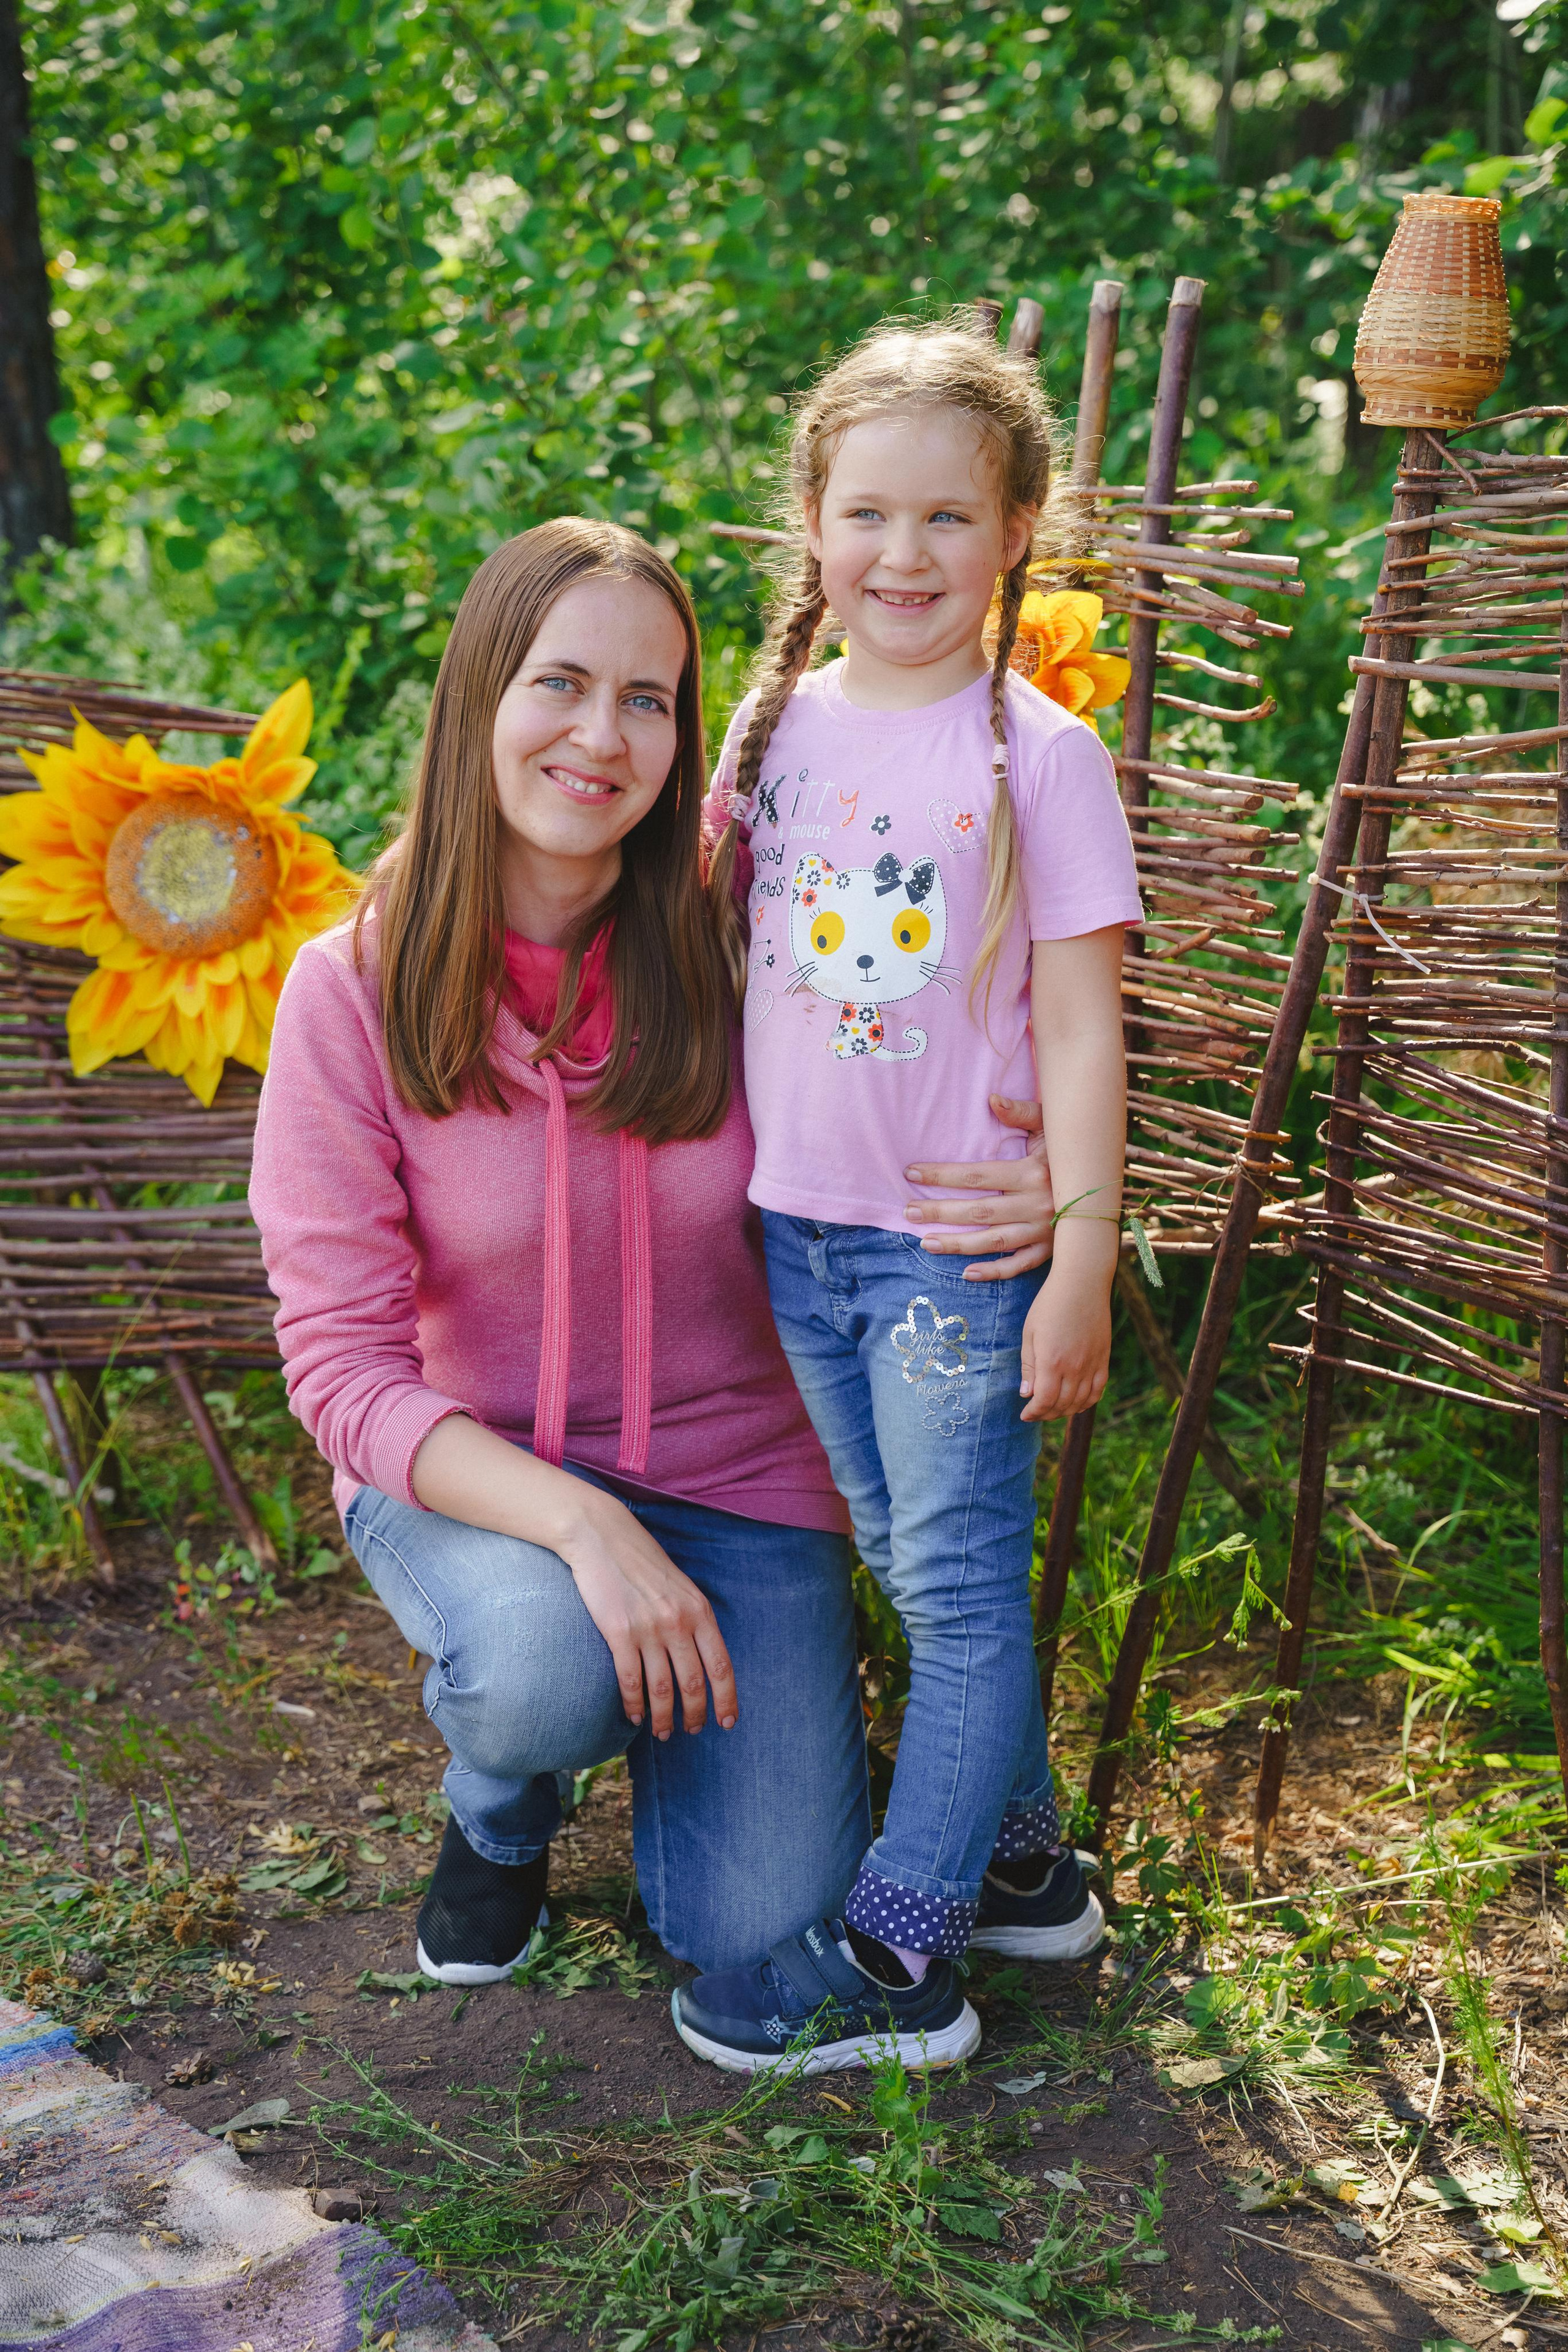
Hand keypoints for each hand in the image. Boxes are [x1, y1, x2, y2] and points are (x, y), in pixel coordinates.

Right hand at [557, 1485, 737, 1739]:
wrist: (602, 1536)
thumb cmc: (641, 1561)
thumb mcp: (680, 1587)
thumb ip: (693, 1619)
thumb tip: (701, 1657)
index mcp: (699, 1610)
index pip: (721, 1666)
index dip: (727, 1699)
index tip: (728, 1722)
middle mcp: (678, 1622)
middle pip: (693, 1683)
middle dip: (695, 1714)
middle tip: (691, 1731)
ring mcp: (648, 1628)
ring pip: (662, 1689)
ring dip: (664, 1718)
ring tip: (663, 1733)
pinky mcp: (618, 1632)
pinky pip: (630, 1680)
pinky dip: (634, 1704)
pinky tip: (634, 1717)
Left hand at [903, 1094, 1054, 1281]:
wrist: (1108, 1185)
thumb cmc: (1072, 1150)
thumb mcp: (1052, 1125)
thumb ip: (1022, 1113)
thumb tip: (991, 1100)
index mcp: (1033, 1173)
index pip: (977, 1175)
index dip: (942, 1175)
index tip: (912, 1173)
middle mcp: (1038, 1205)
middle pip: (979, 1211)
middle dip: (940, 1212)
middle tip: (908, 1211)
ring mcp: (1044, 1232)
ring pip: (993, 1241)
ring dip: (958, 1244)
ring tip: (926, 1242)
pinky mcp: (1051, 1251)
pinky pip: (1020, 1266)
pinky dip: (994, 1271)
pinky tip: (966, 1273)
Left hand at [1019, 1263, 1111, 1422]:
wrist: (1082, 1283)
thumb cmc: (1049, 1304)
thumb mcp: (1030, 1333)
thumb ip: (1029, 1366)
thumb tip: (1027, 1394)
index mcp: (1051, 1362)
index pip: (1044, 1401)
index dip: (1034, 1413)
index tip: (1025, 1415)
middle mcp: (1074, 1367)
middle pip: (1062, 1405)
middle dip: (1046, 1414)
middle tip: (1036, 1413)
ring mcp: (1092, 1364)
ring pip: (1081, 1402)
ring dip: (1065, 1411)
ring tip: (1053, 1409)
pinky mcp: (1104, 1358)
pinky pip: (1099, 1390)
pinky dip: (1087, 1402)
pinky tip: (1077, 1402)